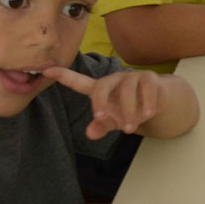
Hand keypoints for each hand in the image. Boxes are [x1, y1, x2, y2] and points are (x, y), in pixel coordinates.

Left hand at [42, 65, 169, 139]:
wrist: (157, 102)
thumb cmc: (129, 110)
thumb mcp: (113, 121)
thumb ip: (101, 126)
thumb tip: (90, 133)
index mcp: (101, 90)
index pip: (80, 82)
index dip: (64, 76)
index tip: (46, 70)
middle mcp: (114, 80)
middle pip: (101, 86)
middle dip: (100, 102)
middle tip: (101, 117)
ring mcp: (132, 77)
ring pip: (127, 91)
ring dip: (128, 111)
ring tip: (130, 128)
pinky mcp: (149, 78)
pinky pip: (146, 89)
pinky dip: (147, 103)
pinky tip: (148, 114)